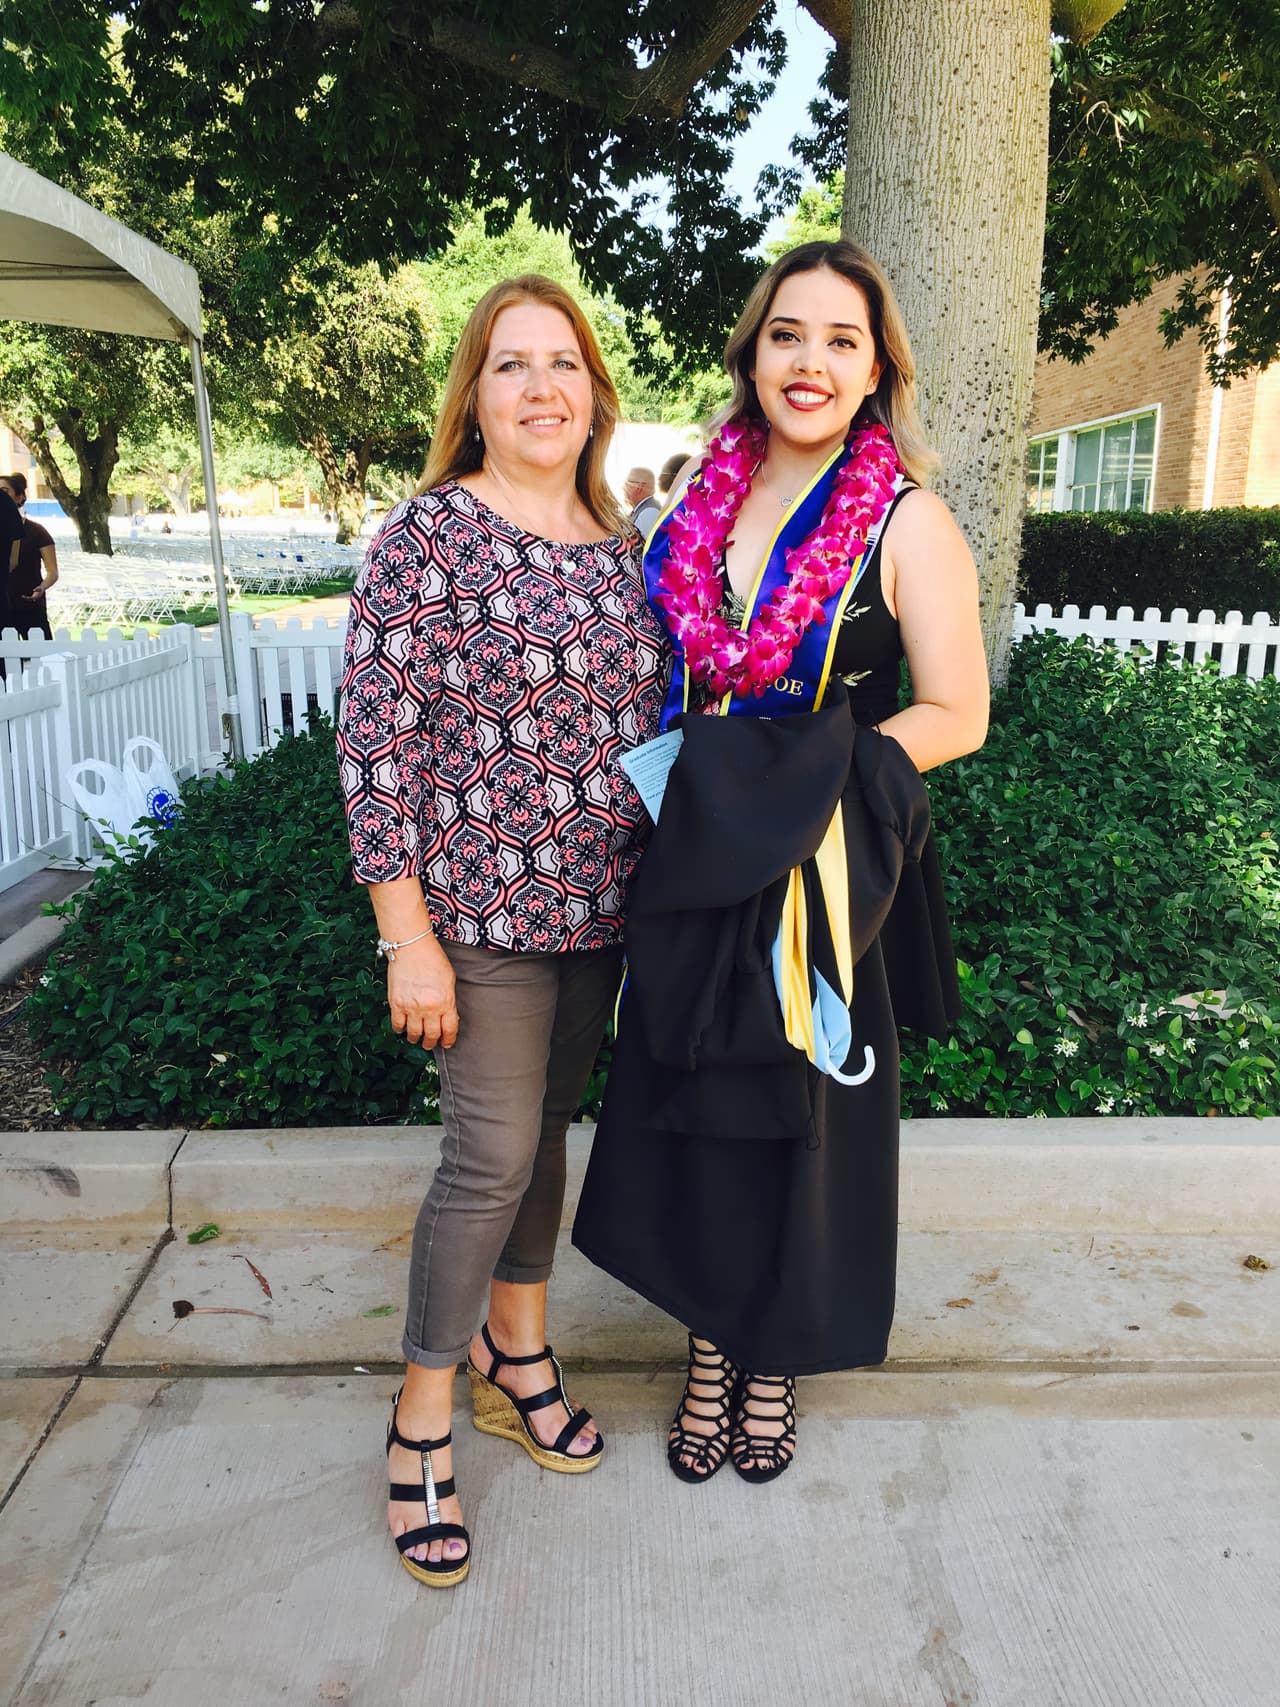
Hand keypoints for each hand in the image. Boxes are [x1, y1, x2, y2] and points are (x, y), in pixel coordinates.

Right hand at [386, 935, 457, 1050]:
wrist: (411, 946)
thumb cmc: (432, 958)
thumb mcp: (449, 980)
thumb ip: (448, 999)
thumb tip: (447, 1013)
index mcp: (445, 1002)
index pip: (449, 1029)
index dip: (448, 1039)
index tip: (447, 1043)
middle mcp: (428, 1008)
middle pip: (431, 1035)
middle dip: (431, 1042)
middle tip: (430, 1044)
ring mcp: (411, 1007)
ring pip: (413, 1034)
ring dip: (415, 1038)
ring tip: (416, 1038)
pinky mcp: (396, 1004)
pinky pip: (397, 1025)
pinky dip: (400, 1029)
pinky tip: (402, 1028)